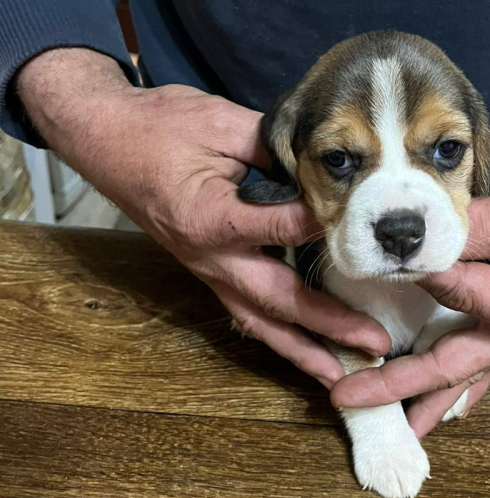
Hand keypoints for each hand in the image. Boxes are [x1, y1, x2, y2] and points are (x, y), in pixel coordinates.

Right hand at [18, 48, 389, 385]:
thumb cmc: (160, 126)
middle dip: (329, 326)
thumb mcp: (218, 123)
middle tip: (375, 345)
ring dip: (303, 351)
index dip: (320, 229)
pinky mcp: (209, 274)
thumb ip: (270, 148)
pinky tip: (307, 354)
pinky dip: (279, 338)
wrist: (107, 140)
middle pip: (277, 300)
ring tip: (343, 374)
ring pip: (261, 322)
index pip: (277, 229)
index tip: (364, 231)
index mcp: (210, 217)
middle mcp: (210, 256)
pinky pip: (247, 315)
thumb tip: (321, 166)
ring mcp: (208, 271)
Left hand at [330, 169, 489, 432]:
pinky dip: (459, 383)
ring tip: (388, 426)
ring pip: (465, 371)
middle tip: (347, 398)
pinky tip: (439, 405)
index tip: (387, 264)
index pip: (468, 295)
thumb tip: (438, 228)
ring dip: (423, 396)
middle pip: (452, 364)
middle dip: (397, 383)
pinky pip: (484, 361)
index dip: (428, 275)